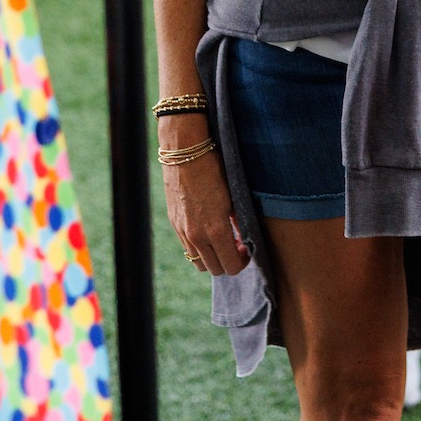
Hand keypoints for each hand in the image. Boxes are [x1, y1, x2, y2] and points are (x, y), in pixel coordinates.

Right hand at [161, 114, 249, 276]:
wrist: (184, 151)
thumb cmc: (213, 168)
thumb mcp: (233, 194)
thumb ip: (238, 220)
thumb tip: (243, 235)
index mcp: (216, 229)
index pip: (231, 266)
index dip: (243, 262)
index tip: (246, 249)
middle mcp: (197, 236)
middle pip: (215, 269)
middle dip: (228, 262)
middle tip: (236, 245)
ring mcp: (183, 232)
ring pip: (198, 263)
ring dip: (212, 257)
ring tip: (221, 240)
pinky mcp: (174, 224)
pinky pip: (187, 248)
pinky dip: (199, 247)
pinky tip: (206, 230)